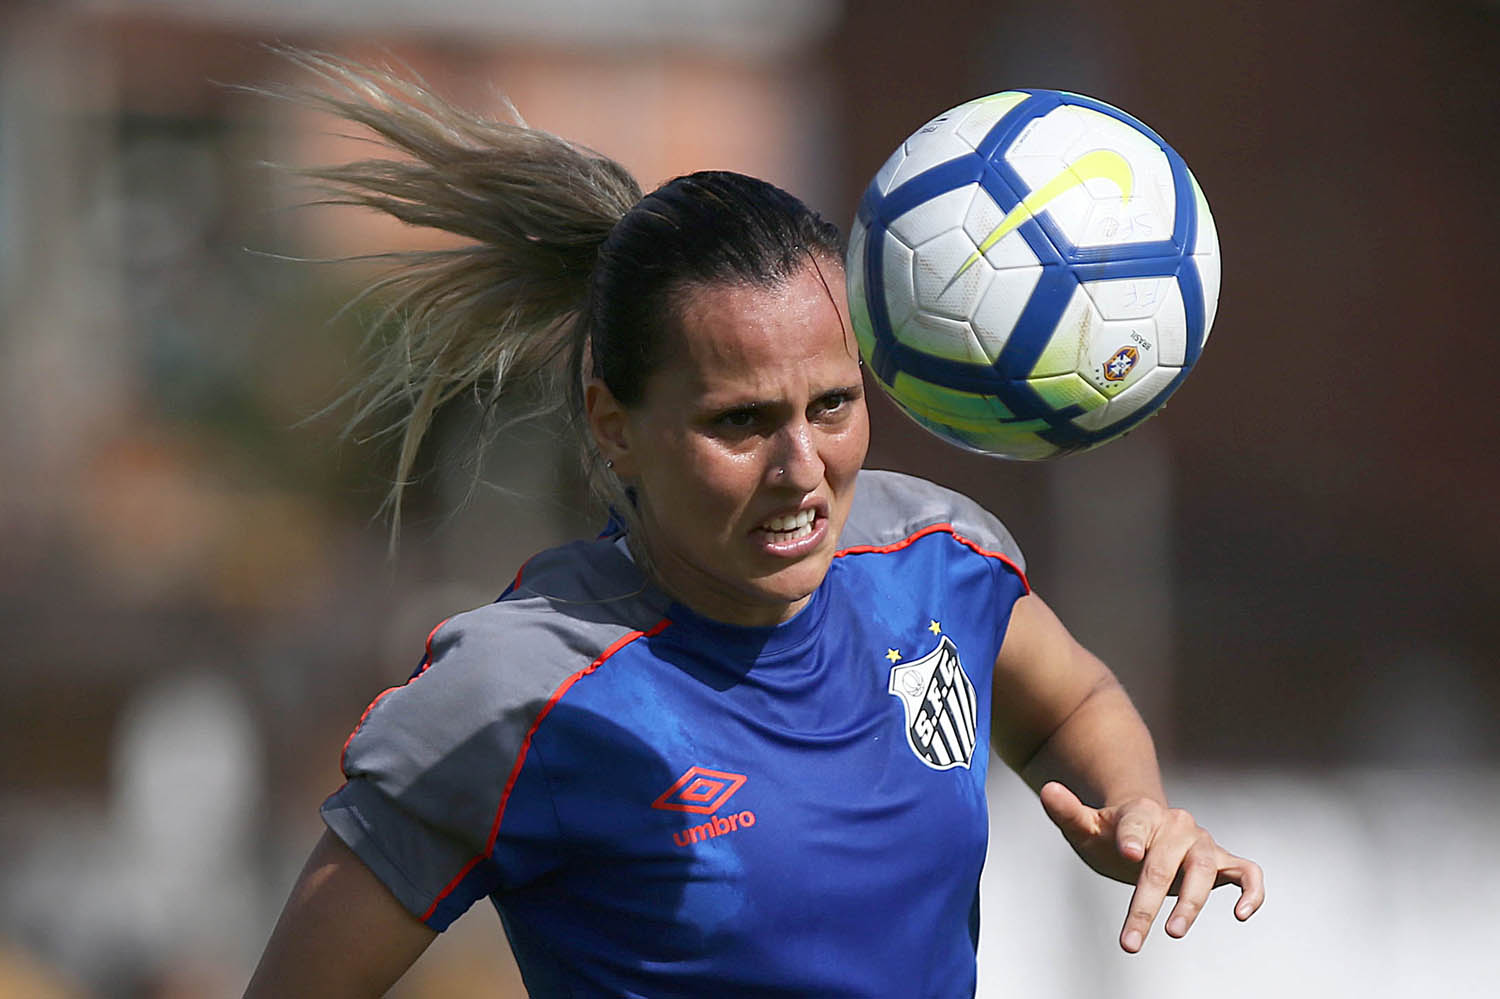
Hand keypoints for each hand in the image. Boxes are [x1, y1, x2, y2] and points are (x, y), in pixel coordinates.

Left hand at [1039, 781, 1263, 952]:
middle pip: (1162, 862)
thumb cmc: (1112, 834)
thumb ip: (1067, 812)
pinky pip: (1247, 873)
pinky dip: (1251, 891)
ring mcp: (1201, 843)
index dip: (1134, 836)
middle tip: (1130, 940)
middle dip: (1146, 903)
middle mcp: (1176, 825)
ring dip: (1191, 904)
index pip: (1137, 822)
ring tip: (1173, 932)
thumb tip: (1048, 791)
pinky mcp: (1223, 862)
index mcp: (1142, 812)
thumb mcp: (1085, 826)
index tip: (1128, 853)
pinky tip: (1240, 914)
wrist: (1144, 831)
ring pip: (1203, 870)